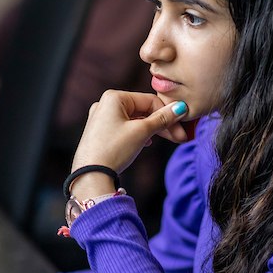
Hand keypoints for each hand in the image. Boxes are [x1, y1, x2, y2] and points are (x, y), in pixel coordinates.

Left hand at [70, 91, 189, 192]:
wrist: (91, 176)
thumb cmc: (113, 150)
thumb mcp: (142, 132)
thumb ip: (163, 118)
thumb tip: (180, 108)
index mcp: (114, 97)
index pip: (150, 101)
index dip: (169, 115)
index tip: (182, 130)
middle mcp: (105, 104)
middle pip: (143, 110)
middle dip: (162, 124)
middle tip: (179, 137)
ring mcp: (101, 118)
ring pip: (135, 119)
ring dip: (152, 129)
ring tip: (167, 140)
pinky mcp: (100, 132)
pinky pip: (125, 128)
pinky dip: (138, 134)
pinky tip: (146, 143)